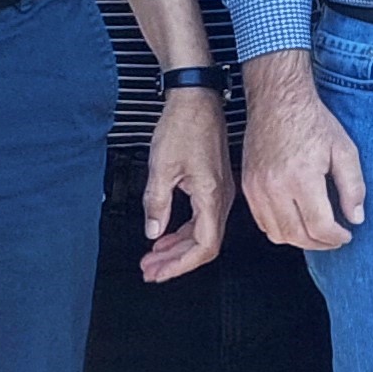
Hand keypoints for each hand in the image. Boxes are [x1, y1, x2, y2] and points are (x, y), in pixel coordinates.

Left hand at [138, 87, 234, 282]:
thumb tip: (153, 232)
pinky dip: (182, 231)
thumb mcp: (161, 166)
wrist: (196, 98)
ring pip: (202, 232)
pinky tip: (165, 235)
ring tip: (153, 258)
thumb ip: (157, 204)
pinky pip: (201, 218)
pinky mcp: (213, 184)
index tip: (160, 272)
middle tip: (150, 271)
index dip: (181, 265)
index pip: (204, 245)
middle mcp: (222, 196)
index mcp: (212, 195)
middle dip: (175, 261)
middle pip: (204, 244)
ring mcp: (220, 191)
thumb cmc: (183, 126)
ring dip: (177, 248)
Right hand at [240, 61, 364, 250]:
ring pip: (276, 234)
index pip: (318, 226)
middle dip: (320, 244)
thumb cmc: (312, 121)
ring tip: (317, 234)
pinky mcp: (248, 187)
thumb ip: (353, 186)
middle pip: (297, 235)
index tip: (346, 235)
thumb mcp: (344, 149)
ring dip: (299, 240)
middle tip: (334, 239)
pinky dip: (279, 230)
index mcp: (301, 178)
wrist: (278, 101)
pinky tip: (296, 222)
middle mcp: (275, 187)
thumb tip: (356, 218)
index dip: (336, 238)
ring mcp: (257, 188)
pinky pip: (262, 222)